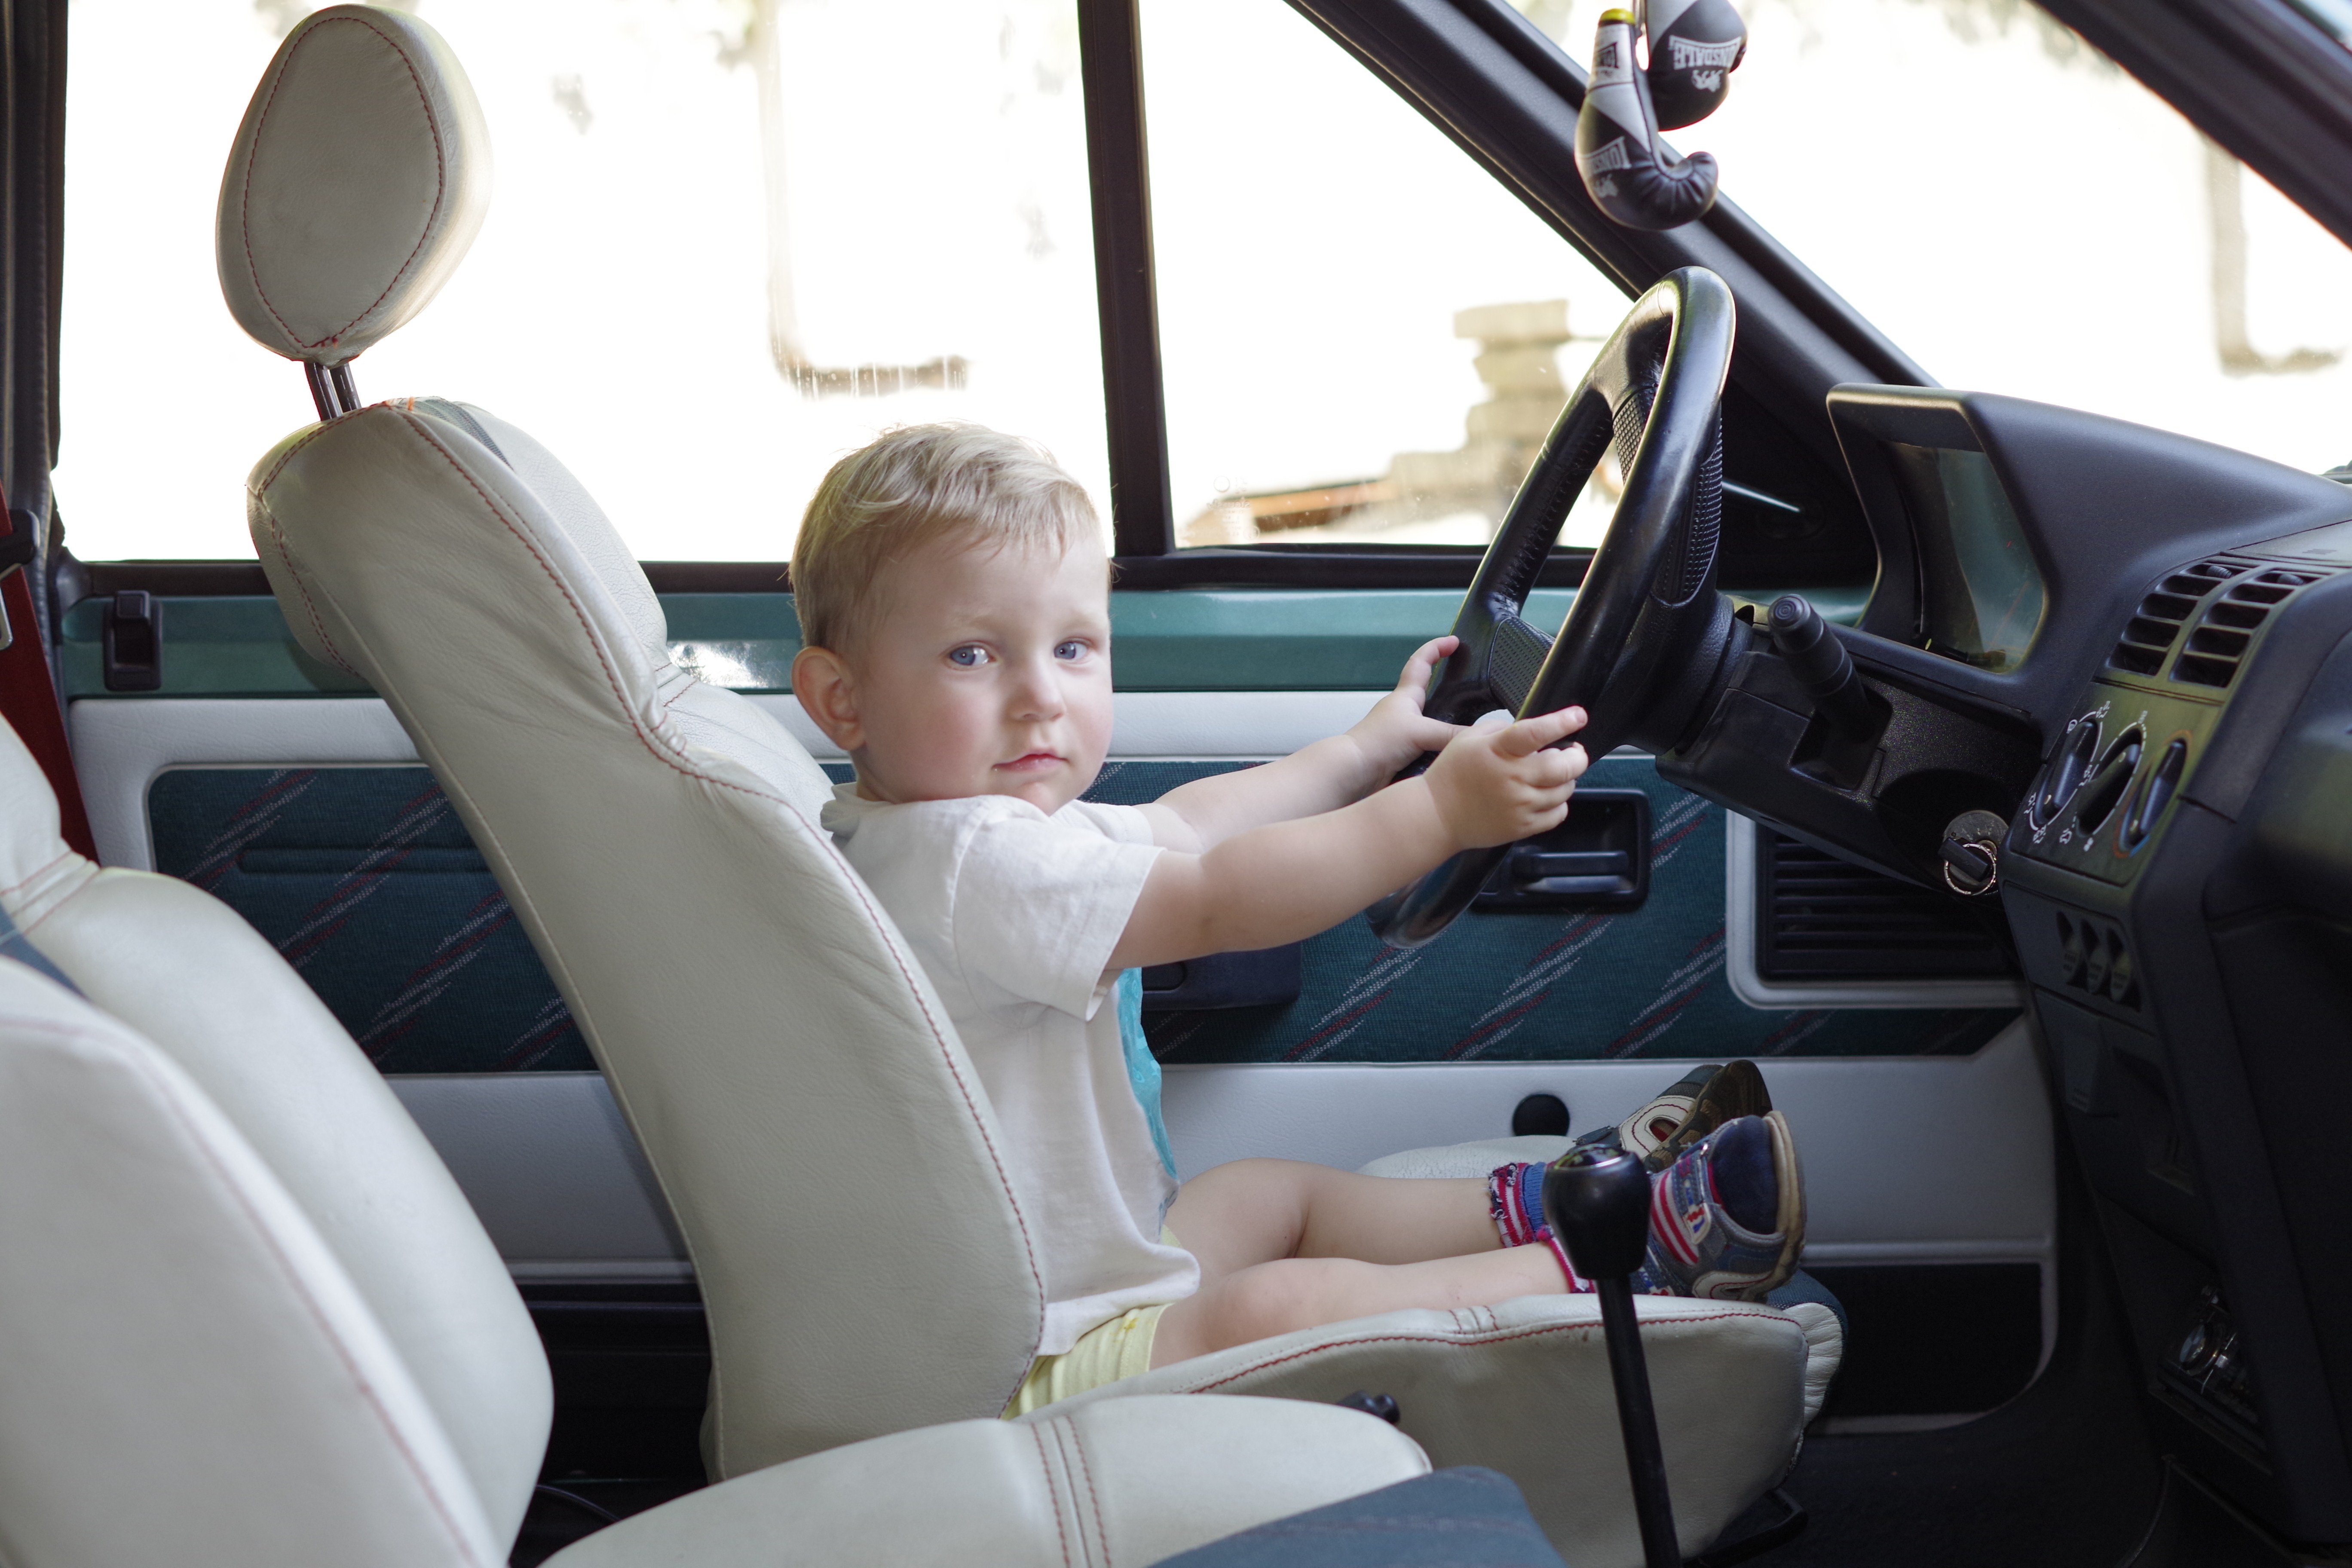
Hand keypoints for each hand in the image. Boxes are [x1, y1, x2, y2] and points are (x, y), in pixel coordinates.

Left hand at [1345, 636, 1466, 779]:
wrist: (1354, 770)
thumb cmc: (1378, 742)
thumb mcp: (1419, 732)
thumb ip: (1451, 733)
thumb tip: (1480, 735)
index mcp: (1406, 695)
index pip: (1421, 662)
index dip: (1436, 648)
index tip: (1454, 641)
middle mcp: (1405, 710)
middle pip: (1429, 690)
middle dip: (1448, 684)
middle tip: (1471, 682)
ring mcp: (1404, 731)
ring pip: (1433, 719)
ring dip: (1449, 720)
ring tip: (1472, 724)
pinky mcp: (1404, 752)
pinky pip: (1430, 743)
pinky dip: (1443, 745)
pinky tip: (1456, 751)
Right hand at [1421, 705, 1589, 848]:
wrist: (1436, 815)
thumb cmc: (1452, 774)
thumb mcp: (1469, 738)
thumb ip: (1502, 728)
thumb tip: (1533, 731)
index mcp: (1498, 751)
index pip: (1536, 733)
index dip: (1562, 723)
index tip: (1578, 716)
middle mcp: (1513, 778)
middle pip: (1564, 767)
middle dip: (1577, 757)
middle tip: (1573, 752)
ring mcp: (1520, 805)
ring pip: (1565, 790)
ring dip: (1566, 780)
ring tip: (1552, 775)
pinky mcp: (1523, 827)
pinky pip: (1558, 814)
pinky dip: (1558, 803)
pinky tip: (1545, 796)